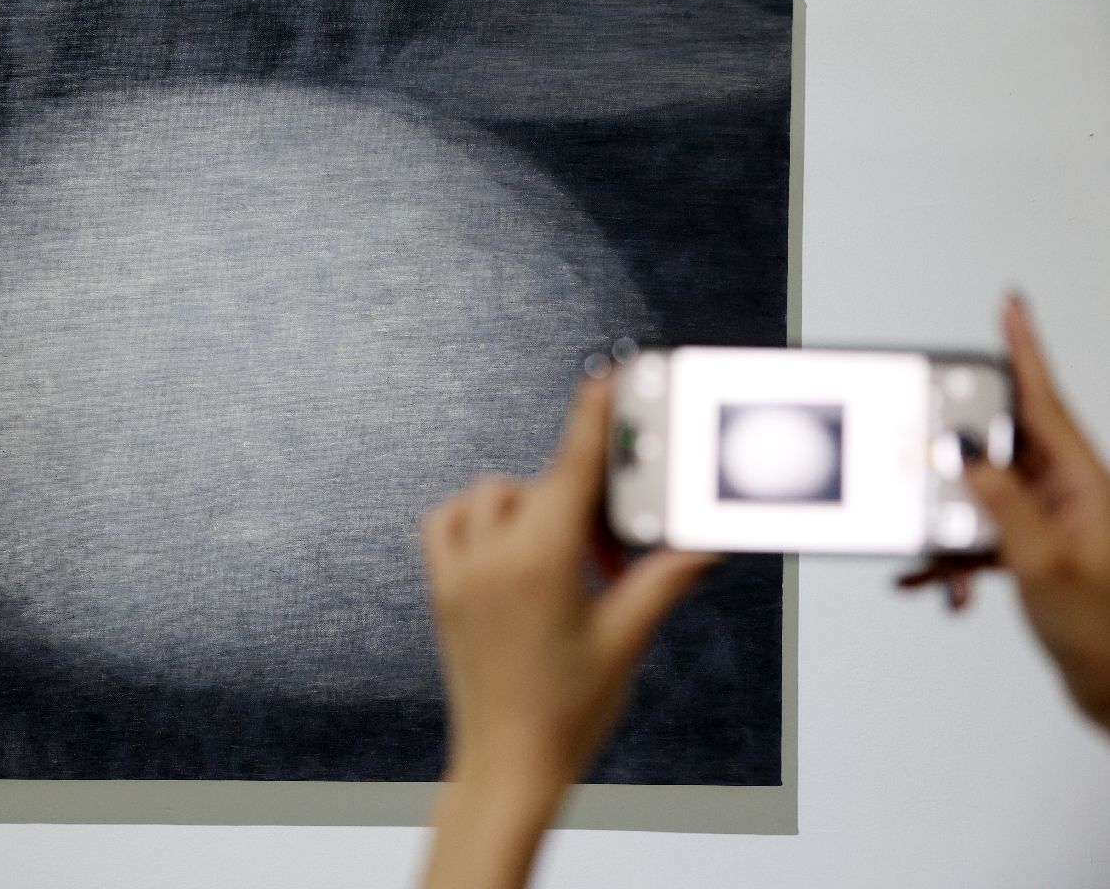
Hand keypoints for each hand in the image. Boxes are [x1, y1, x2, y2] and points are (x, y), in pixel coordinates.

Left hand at [419, 373, 716, 888]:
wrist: (508, 767)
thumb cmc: (568, 712)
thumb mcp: (626, 640)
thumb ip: (663, 579)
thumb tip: (705, 542)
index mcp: (540, 564)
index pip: (572, 469)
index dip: (593, 418)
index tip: (605, 378)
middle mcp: (490, 558)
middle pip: (539, 484)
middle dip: (581, 500)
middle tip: (610, 550)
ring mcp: (458, 572)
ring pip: (490, 496)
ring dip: (529, 505)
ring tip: (564, 553)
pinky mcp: (441, 590)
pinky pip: (446, 522)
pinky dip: (477, 518)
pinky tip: (509, 546)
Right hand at [901, 296, 1109, 730]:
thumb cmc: (1104, 632)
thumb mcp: (1041, 563)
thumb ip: (999, 503)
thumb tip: (964, 455)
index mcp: (1082, 482)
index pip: (1045, 401)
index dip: (1026, 350)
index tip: (1010, 308)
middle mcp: (1066, 494)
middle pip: (998, 447)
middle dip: (957, 465)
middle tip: (931, 463)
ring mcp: (1048, 521)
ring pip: (981, 497)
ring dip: (951, 529)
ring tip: (943, 559)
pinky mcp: (1031, 550)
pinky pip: (978, 536)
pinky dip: (953, 558)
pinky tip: (940, 582)